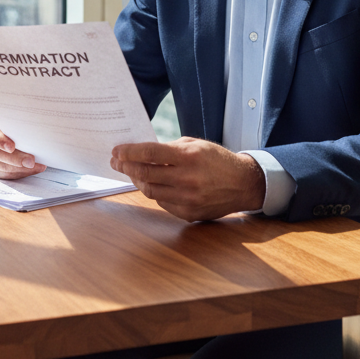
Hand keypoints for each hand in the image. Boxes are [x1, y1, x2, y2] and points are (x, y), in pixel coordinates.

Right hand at [0, 115, 46, 179]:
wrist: (14, 127)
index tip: (12, 147)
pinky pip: (2, 174)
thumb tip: (36, 128)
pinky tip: (30, 170)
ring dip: (19, 169)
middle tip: (31, 161)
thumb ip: (22, 122)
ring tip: (36, 167)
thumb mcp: (18, 117)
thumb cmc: (17, 121)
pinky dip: (17, 173)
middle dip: (14, 159)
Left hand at [110, 137, 264, 221]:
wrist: (243, 184)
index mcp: (189, 157)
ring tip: (131, 173)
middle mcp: (187, 179)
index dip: (130, 152)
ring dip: (137, 181)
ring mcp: (188, 199)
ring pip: (151, 191)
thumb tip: (143, 154)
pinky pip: (162, 203)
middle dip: (126, 167)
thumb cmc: (218, 160)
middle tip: (116, 162)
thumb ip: (170, 149)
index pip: (150, 153)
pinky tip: (151, 184)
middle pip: (146, 174)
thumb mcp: (196, 145)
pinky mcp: (188, 213)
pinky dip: (154, 192)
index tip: (117, 151)